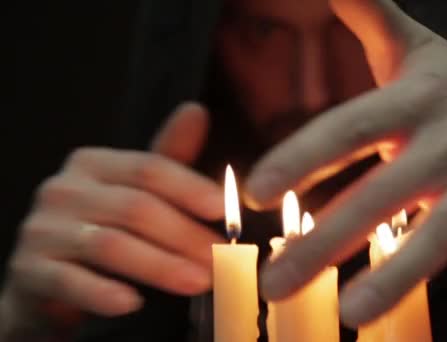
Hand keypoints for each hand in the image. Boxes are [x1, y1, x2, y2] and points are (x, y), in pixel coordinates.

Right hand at [1, 103, 223, 331]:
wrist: (48, 281)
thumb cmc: (102, 231)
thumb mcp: (135, 193)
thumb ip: (167, 161)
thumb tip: (196, 111)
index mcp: (92, 164)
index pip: (148, 168)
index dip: (190, 188)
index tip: (225, 210)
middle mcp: (63, 189)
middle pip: (136, 208)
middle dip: (185, 236)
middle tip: (220, 259)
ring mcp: (42, 229)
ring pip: (110, 244)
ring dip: (160, 266)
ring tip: (198, 282)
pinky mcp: (29, 270)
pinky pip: (70, 281)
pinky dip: (103, 293)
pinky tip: (132, 303)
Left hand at [245, 0, 446, 327]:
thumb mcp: (421, 50)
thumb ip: (371, 16)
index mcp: (418, 99)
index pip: (351, 127)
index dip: (304, 154)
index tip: (258, 188)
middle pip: (382, 193)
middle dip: (327, 240)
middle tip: (276, 282)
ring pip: (441, 230)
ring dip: (399, 273)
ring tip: (352, 312)